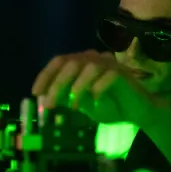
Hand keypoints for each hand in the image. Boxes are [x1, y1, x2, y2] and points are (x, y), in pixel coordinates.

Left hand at [32, 50, 161, 125]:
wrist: (135, 113)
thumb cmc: (107, 106)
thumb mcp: (79, 103)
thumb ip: (64, 96)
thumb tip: (45, 96)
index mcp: (81, 62)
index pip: (58, 61)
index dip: (45, 75)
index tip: (35, 93)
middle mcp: (93, 58)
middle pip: (70, 63)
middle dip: (56, 85)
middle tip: (50, 105)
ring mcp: (109, 64)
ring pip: (89, 67)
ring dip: (77, 87)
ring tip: (72, 107)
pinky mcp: (124, 73)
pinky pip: (109, 75)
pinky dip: (98, 88)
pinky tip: (94, 101)